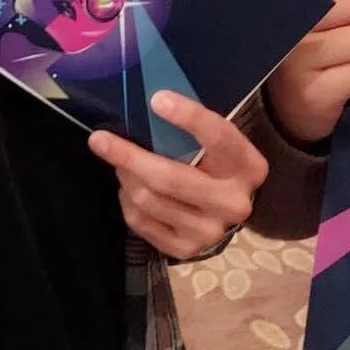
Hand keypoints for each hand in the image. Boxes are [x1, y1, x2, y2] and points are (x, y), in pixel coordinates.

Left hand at [88, 92, 267, 261]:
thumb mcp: (218, 142)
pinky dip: (127, 201)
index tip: (157, 100)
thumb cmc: (216, 164)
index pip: (219, 137)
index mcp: (249, 167)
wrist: (228, 209)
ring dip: (126, 177)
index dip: (189, 117)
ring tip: (120, 164)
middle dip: (130, 156)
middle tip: (99, 139)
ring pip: (150, 200)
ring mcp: (210, 231)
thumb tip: (151, 102)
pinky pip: (141, 222)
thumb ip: (194, 127)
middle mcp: (234, 203)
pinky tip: (130, 188)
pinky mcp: (186, 250)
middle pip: (172, 179)